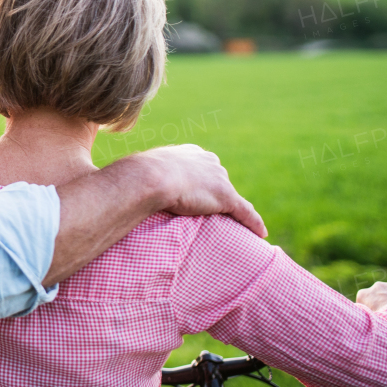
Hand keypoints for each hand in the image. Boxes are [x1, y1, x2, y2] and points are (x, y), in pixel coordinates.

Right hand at [134, 144, 266, 237]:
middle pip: (219, 180)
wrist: (150, 177)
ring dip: (231, 210)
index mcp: (190, 152)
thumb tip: (125, 184)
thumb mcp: (142, 170)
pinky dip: (253, 222)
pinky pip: (245, 212)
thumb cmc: (138, 174)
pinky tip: (261, 233)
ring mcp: (219, 179)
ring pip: (231, 198)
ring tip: (232, 225)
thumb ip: (145, 176)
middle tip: (208, 212)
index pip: (201, 168)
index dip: (199, 182)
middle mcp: (209, 160)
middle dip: (216, 194)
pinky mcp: (226, 197)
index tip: (196, 193)